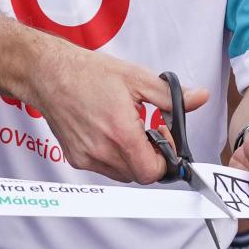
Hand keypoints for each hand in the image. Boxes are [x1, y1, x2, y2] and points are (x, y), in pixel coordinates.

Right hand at [22, 44, 207, 183]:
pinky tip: (109, 132)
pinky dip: (113, 156)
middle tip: (148, 131)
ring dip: (132, 158)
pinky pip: (103, 168)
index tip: (163, 138)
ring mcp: (86, 157)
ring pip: (122, 173)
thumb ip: (171, 96)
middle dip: (150, 157)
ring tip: (128, 129)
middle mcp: (101, 151)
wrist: (48, 74)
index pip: (152, 172)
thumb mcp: (136, 78)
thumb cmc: (88, 73)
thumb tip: (199, 98)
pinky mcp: (75, 158)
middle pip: (139, 174)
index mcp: (120, 133)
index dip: (165, 159)